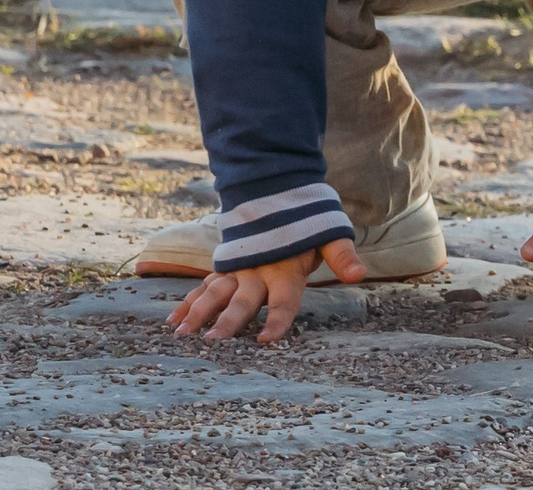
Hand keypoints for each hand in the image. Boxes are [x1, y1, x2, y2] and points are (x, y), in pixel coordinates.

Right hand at [168, 237, 366, 344]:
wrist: (275, 190)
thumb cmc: (305, 222)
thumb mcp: (328, 233)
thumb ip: (341, 255)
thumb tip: (359, 274)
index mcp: (285, 270)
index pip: (283, 301)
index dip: (277, 320)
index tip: (266, 340)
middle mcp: (258, 272)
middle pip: (241, 300)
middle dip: (227, 321)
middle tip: (211, 342)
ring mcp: (238, 269)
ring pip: (215, 293)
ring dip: (198, 313)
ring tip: (182, 334)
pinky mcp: (225, 268)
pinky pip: (204, 286)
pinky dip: (187, 302)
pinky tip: (173, 321)